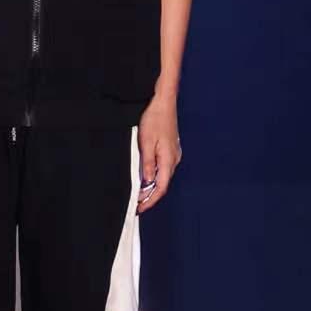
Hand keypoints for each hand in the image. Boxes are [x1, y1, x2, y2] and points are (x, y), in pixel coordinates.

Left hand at [136, 91, 180, 212]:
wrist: (164, 102)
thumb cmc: (155, 119)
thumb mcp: (147, 142)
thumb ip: (148, 163)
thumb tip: (148, 182)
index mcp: (169, 160)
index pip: (160, 188)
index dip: (150, 200)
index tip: (140, 208)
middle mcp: (174, 159)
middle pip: (162, 184)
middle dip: (150, 196)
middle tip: (137, 204)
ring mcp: (173, 154)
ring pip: (163, 176)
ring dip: (151, 187)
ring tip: (139, 193)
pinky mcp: (170, 149)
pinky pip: (163, 168)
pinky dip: (154, 176)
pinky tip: (146, 177)